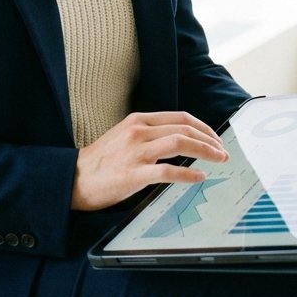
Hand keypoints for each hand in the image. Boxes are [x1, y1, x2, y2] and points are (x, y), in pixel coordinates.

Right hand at [70, 111, 229, 210]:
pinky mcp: (133, 174)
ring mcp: (136, 152)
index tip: (215, 138)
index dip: (203, 127)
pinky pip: (168, 171)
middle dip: (210, 140)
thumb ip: (149, 135)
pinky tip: (199, 177)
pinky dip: (188, 174)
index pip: (180, 117)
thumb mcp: (124, 136)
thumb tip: (179, 141)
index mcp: (138, 120)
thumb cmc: (100, 161)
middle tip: (223, 151)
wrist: (73, 179)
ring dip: (206, 152)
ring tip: (219, 160)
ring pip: (181, 144)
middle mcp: (139, 132)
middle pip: (185, 129)